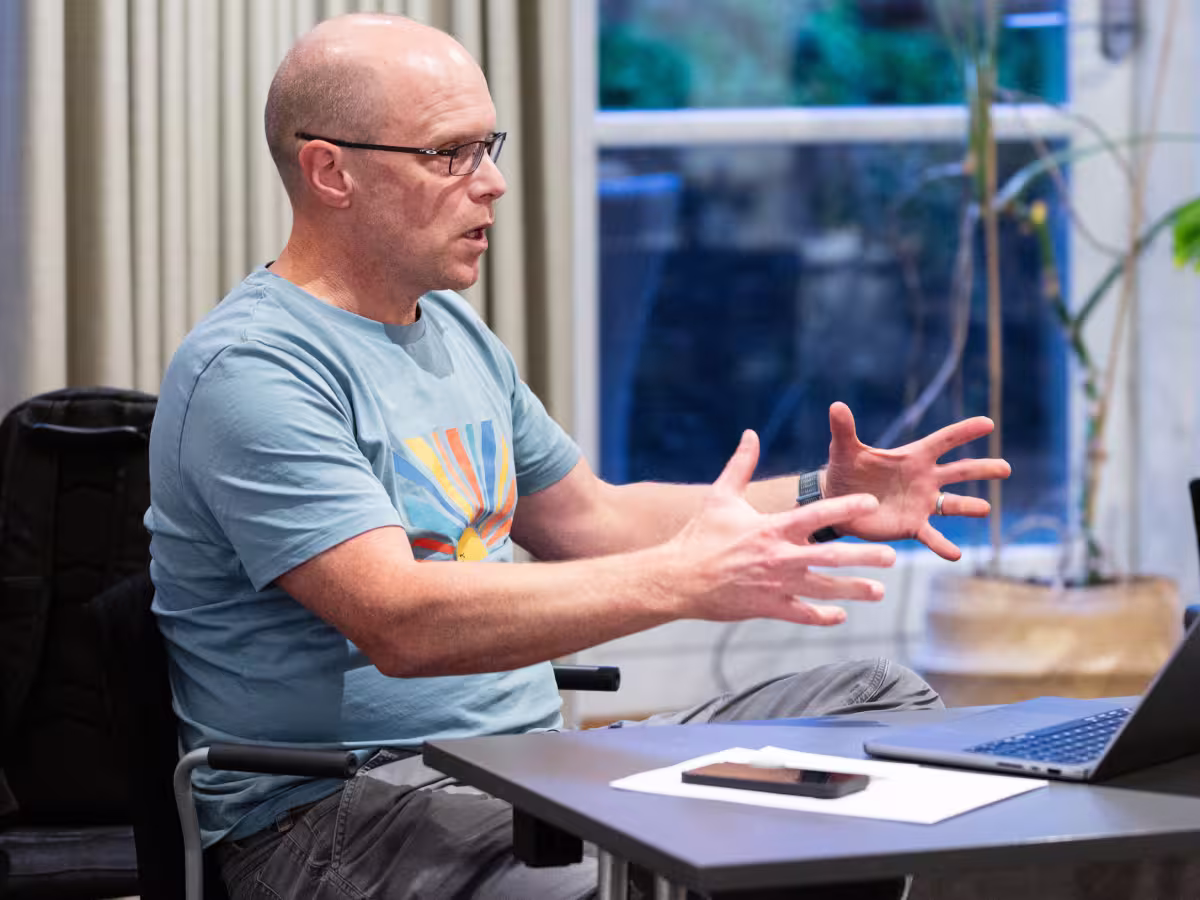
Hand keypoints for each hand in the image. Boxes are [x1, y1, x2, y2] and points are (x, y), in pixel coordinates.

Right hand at [667, 430, 895, 626]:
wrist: (678, 578)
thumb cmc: (699, 536)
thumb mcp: (719, 496)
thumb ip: (741, 465)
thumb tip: (750, 434)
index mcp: (771, 528)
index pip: (817, 515)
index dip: (846, 507)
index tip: (870, 503)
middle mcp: (779, 557)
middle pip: (831, 557)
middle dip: (864, 557)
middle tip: (891, 555)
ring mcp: (776, 585)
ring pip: (824, 589)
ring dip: (854, 589)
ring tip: (880, 591)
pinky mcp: (768, 608)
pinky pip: (803, 614)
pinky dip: (823, 616)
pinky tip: (840, 614)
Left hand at [822, 402, 1011, 560]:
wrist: (836, 502)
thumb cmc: (845, 471)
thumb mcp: (843, 450)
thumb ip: (843, 429)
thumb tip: (835, 405)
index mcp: (913, 457)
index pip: (944, 441)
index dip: (964, 431)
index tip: (988, 423)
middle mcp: (924, 479)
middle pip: (959, 471)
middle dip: (982, 469)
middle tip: (1005, 469)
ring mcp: (921, 503)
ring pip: (952, 505)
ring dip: (970, 506)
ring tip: (985, 508)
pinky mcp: (912, 526)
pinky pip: (932, 536)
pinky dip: (943, 545)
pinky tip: (956, 554)